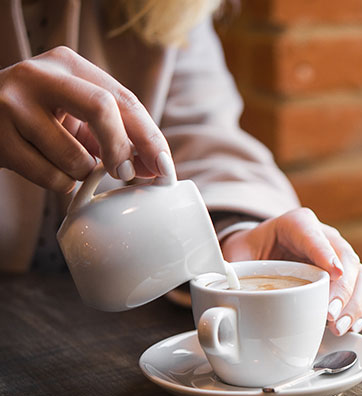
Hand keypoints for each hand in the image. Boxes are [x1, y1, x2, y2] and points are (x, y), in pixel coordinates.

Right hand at [0, 46, 172, 191]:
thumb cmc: (39, 120)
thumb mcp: (76, 115)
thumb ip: (115, 136)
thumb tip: (157, 168)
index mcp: (69, 65)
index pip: (125, 99)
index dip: (151, 137)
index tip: (166, 169)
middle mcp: (41, 75)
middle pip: (103, 108)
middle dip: (122, 149)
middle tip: (126, 174)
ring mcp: (13, 103)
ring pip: (76, 155)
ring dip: (81, 173)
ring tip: (65, 163)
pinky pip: (51, 176)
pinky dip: (59, 183)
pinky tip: (45, 167)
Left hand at [220, 208, 361, 335]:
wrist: (263, 253)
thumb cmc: (250, 253)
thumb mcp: (234, 255)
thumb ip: (227, 268)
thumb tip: (223, 292)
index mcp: (295, 224)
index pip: (311, 233)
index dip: (324, 252)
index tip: (333, 273)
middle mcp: (323, 237)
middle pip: (345, 256)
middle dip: (342, 288)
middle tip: (330, 314)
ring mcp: (338, 256)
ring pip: (361, 275)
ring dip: (355, 303)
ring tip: (340, 326)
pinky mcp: (346, 277)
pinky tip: (354, 325)